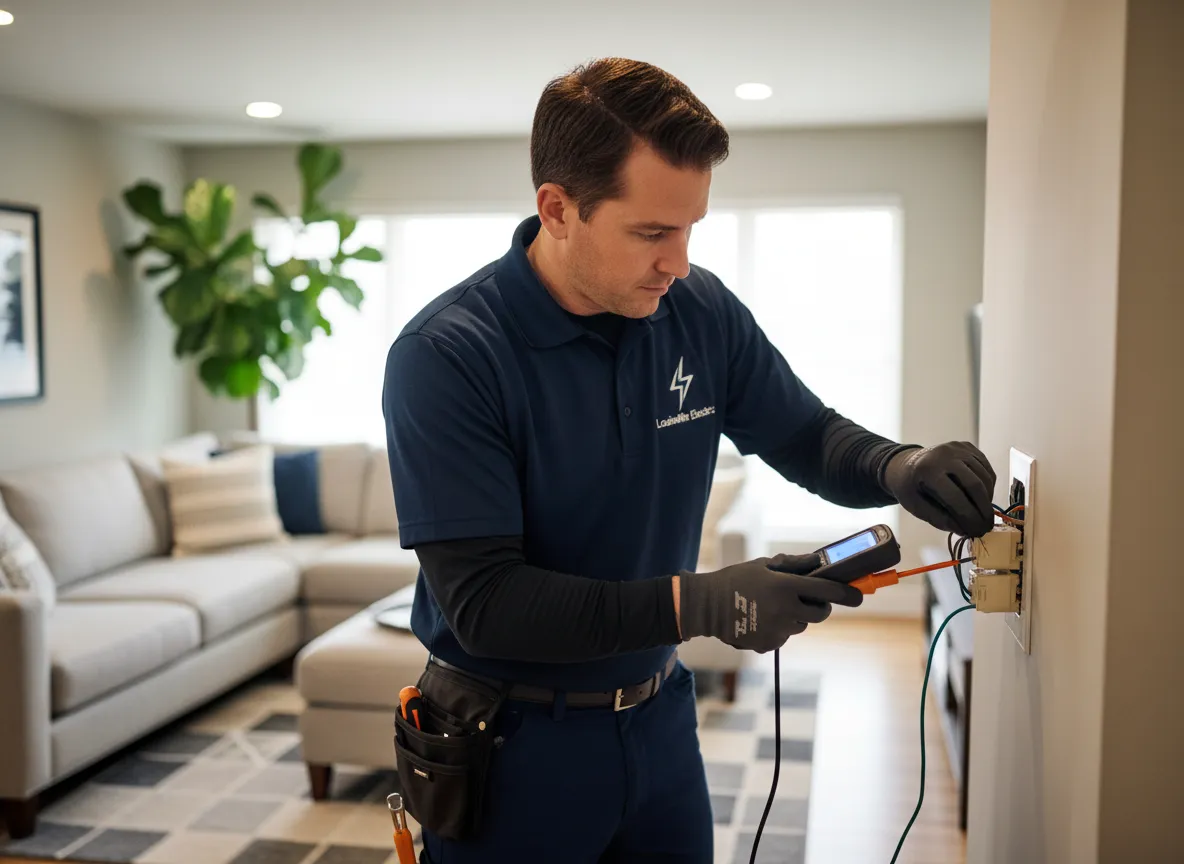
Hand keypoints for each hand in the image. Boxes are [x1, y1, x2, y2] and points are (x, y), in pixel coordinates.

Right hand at [677, 553, 862, 652]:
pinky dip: (779, 628)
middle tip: (809, 599)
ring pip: (801, 625)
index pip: (828, 592)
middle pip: (820, 614)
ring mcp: (778, 630)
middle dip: (820, 606)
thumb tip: (818, 561)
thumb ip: (793, 565)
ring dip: (796, 617)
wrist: (706, 606)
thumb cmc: (735, 579)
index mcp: (786, 587)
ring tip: (772, 607)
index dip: (847, 594)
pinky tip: (761, 619)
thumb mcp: (763, 565)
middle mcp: (786, 611)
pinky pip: (784, 636)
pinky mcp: (769, 644)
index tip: (858, 595)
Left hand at [884, 441, 995, 536]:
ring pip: (984, 476)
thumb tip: (965, 530)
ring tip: (984, 515)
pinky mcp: (967, 447)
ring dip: (988, 499)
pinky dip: (988, 486)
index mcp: (927, 470)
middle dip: (983, 510)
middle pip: (974, 485)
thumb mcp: (915, 506)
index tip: (977, 532)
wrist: (906, 464)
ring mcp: (957, 448)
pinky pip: (985, 468)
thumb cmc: (910, 487)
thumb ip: (939, 519)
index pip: (955, 496)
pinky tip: (983, 498)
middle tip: (987, 527)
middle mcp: (945, 454)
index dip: (969, 517)